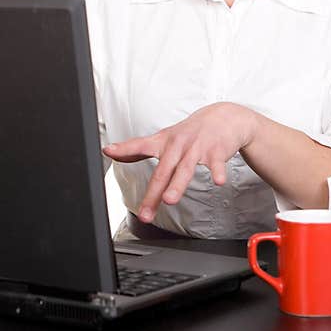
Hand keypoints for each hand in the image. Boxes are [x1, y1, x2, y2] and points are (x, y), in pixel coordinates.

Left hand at [102, 102, 257, 222]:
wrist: (223, 117)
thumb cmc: (189, 132)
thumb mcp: (163, 138)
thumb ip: (139, 149)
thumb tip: (113, 153)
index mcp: (162, 143)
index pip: (139, 146)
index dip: (123, 149)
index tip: (108, 150)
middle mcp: (177, 145)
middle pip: (162, 172)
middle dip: (152, 193)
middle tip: (144, 213)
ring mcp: (196, 148)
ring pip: (185, 170)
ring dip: (177, 185)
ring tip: (169, 200)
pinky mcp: (216, 151)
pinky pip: (216, 164)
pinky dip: (217, 173)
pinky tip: (218, 182)